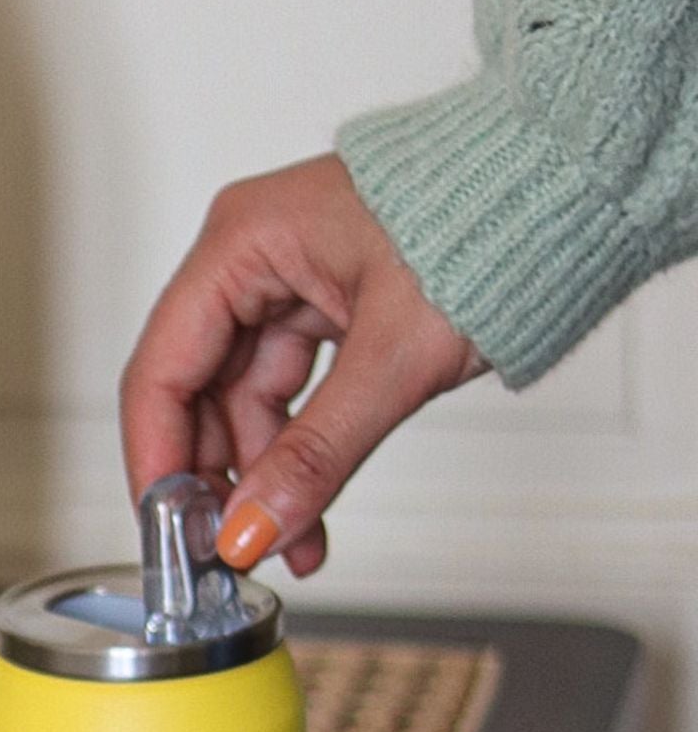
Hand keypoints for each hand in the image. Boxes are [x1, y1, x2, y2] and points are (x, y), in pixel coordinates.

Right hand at [118, 153, 485, 573]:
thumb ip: (317, 453)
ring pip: (244, 396)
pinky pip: (290, 387)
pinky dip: (300, 445)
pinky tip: (309, 501)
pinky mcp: (325, 300)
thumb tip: (253, 526)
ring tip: (288, 539)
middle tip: (229, 545)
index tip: (164, 530)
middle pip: (197, 388)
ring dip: (264, 473)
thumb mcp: (397, 358)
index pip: (162, 368)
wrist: (575, 186)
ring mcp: (288, 277)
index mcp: (242, 241)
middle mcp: (251, 254)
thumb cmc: (496, 225)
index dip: (156, 458)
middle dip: (215, 476)